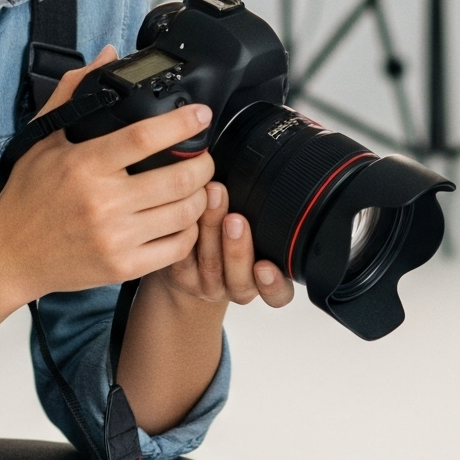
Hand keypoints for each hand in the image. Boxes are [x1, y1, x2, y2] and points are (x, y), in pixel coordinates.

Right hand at [0, 53, 216, 300]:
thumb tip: (109, 56)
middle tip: (204, 155)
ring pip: (183, 214)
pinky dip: (189, 231)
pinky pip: (175, 249)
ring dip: (200, 196)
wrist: (8, 255)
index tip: (201, 114)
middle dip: (203, 163)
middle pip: (177, 179)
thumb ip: (75, 92)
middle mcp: (102, 202)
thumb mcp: (44, 137)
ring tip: (198, 185)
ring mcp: (114, 238)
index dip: (181, 123)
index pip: (143, 137)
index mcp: (84, 165)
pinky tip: (183, 218)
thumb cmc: (28, 194)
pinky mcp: (121, 267)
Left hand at [149, 181, 294, 312]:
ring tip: (212, 196)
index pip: (278, 295)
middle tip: (235, 219)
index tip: (265, 266)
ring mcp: (208, 284)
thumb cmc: (232, 236)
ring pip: (210, 265)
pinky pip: (182, 257)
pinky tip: (185, 207)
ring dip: (211, 228)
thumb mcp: (258, 227)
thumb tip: (269, 165)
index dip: (273, 284)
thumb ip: (264, 212)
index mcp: (263, 279)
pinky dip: (185, 231)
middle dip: (237, 247)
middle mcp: (238, 285)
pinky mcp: (180, 275)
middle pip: (240, 277)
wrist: (195, 261)